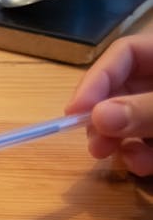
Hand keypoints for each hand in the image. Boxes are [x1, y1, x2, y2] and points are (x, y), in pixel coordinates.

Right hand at [66, 34, 152, 174]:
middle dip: (104, 119)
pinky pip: (148, 141)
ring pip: (132, 120)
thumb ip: (145, 109)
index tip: (73, 112)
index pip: (124, 53)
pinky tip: (142, 166)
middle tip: (93, 144)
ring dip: (120, 142)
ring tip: (117, 158)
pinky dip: (141, 155)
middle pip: (124, 89)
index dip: (96, 80)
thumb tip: (95, 117)